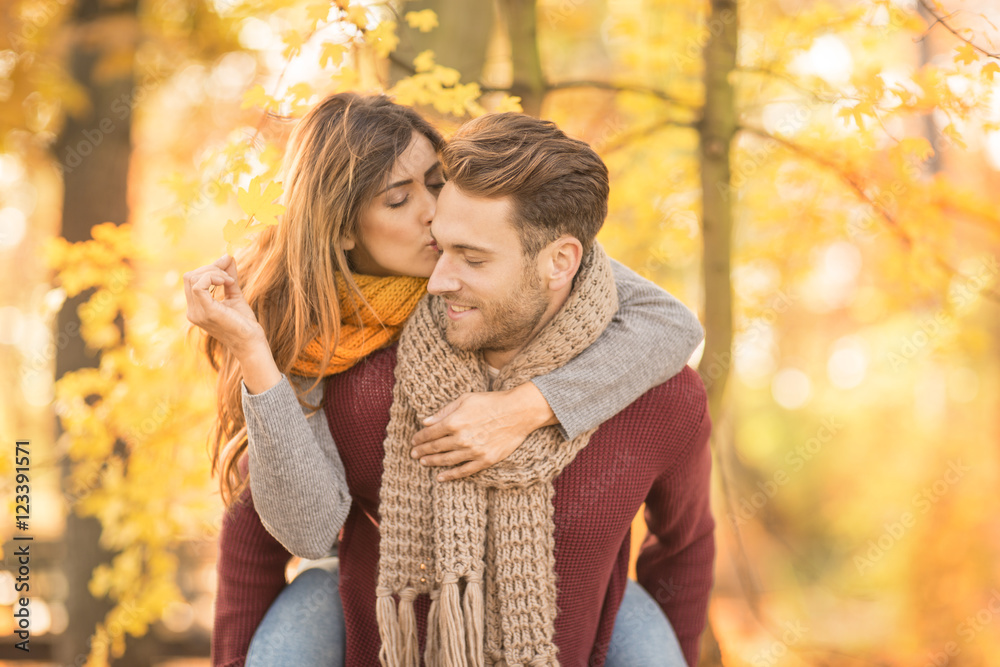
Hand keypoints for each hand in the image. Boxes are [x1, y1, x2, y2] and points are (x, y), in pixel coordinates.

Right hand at [184, 255, 263, 354]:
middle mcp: (192, 311)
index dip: (209, 267)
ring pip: (193, 278)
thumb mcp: (234, 294)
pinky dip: (213, 277)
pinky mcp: (206, 312)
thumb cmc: (244, 323)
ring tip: (230, 281)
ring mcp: (197, 313)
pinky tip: (227, 282)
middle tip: (230, 273)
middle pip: (190, 276)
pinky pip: (199, 285)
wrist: (251, 342)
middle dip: (211, 268)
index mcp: (196, 308)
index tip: (227, 263)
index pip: (192, 279)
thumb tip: (228, 256)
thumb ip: (228, 277)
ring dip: (214, 272)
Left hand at [410, 383, 557, 480]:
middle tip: (414, 454)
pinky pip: (463, 471)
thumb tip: (425, 422)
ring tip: (424, 463)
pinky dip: (450, 476)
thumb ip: (444, 411)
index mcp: (454, 422)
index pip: (430, 433)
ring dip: (432, 463)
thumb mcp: (465, 399)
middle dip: (422, 451)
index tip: (414, 441)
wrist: (518, 412)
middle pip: (435, 448)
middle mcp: (461, 438)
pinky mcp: (485, 460)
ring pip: (446, 461)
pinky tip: (441, 477)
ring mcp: (473, 452)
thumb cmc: (491, 402)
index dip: (419, 438)